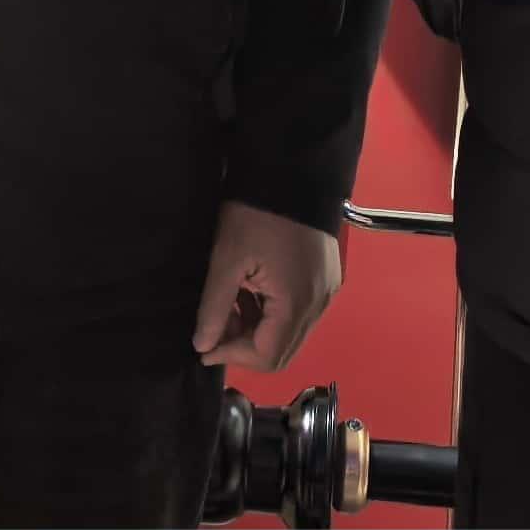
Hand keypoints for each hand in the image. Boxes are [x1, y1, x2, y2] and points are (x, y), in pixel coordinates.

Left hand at [194, 200, 343, 373]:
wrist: (293, 172)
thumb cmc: (256, 214)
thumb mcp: (227, 259)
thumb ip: (215, 307)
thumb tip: (202, 346)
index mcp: (296, 304)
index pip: (267, 356)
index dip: (232, 357)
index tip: (204, 347)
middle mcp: (318, 306)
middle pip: (282, 351)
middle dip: (245, 347)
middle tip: (215, 328)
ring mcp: (326, 293)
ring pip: (290, 333)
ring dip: (257, 331)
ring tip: (228, 308)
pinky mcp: (326, 280)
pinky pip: (298, 314)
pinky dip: (272, 315)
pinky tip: (249, 295)